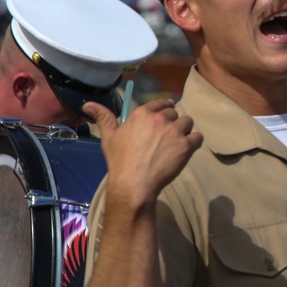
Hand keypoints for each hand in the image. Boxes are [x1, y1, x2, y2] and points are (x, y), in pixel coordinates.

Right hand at [84, 99, 202, 208]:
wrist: (133, 183)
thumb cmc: (120, 161)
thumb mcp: (108, 138)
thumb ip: (104, 118)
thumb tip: (88, 104)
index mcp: (142, 114)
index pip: (160, 103)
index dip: (164, 108)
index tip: (166, 115)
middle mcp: (160, 119)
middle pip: (174, 113)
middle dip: (172, 122)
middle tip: (166, 137)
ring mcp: (174, 131)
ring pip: (188, 122)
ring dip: (184, 130)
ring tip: (176, 143)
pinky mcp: (186, 145)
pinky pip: (198, 137)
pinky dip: (194, 142)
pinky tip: (186, 149)